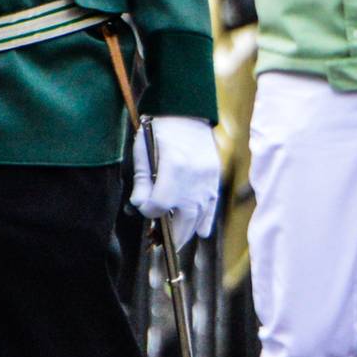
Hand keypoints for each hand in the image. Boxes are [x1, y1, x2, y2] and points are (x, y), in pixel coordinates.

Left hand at [130, 115, 221, 244]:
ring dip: (187, 232)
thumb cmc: (160, 130)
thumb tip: (141, 206)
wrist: (188, 112)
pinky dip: (206, 221)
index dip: (148, 211)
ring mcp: (208, 180)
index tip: (144, 208)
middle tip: (160, 244)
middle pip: (183, 219)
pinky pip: (212, 206)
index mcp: (174, 168)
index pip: (159, 205)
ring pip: (199, 217)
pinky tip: (201, 233)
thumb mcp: (143, 151)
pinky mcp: (215, 179)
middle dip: (171, 236)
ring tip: (175, 241)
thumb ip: (142, 181)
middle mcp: (195, 178)